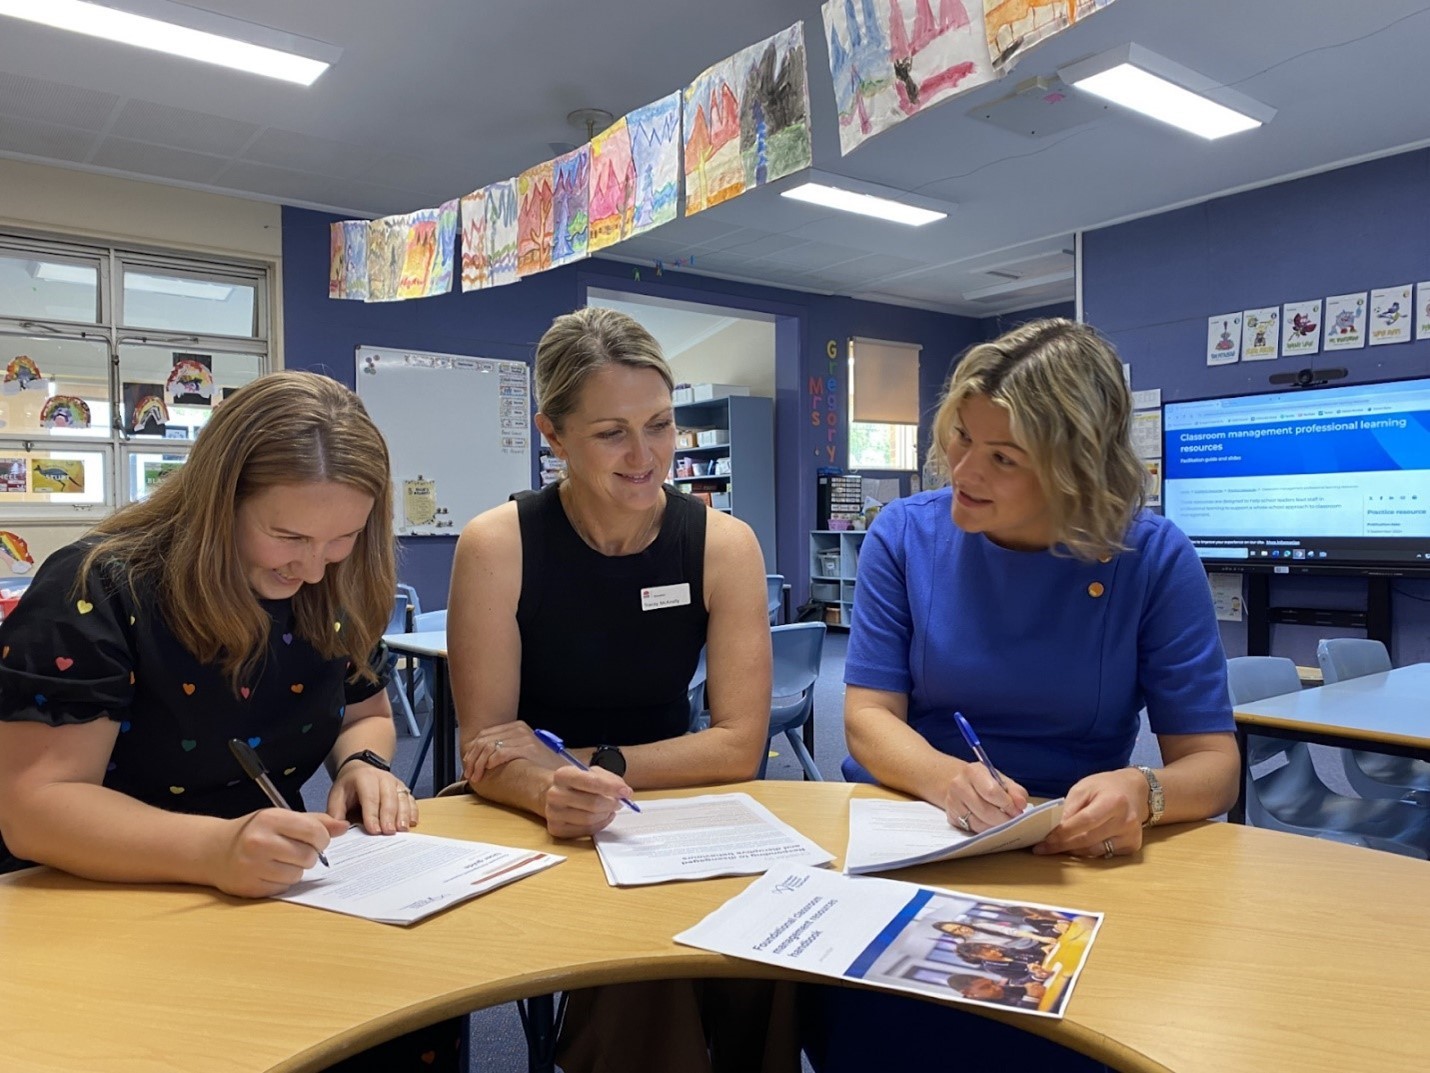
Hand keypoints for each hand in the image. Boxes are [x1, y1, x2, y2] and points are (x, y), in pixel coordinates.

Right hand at [211, 809, 349, 897]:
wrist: (214, 850)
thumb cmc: (254, 831)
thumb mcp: (281, 818)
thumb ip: (314, 822)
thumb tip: (343, 826)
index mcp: (270, 819)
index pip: (315, 832)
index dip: (322, 839)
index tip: (316, 840)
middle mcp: (260, 842)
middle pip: (308, 856)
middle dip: (309, 855)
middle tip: (295, 851)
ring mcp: (253, 866)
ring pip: (297, 875)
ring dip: (295, 869)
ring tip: (280, 860)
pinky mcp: (250, 887)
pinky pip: (283, 888)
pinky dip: (282, 882)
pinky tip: (269, 872)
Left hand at [327, 761, 419, 834]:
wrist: (360, 770)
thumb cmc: (349, 787)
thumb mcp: (336, 796)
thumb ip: (336, 813)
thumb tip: (340, 828)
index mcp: (364, 778)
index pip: (370, 798)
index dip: (372, 815)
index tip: (374, 831)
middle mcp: (382, 778)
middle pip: (389, 798)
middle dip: (389, 816)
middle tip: (389, 832)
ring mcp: (395, 782)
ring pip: (402, 798)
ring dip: (403, 815)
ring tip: (402, 829)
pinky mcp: (403, 788)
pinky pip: (410, 799)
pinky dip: (412, 811)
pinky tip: (411, 823)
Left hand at [462, 720, 559, 783]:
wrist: (561, 773)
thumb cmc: (542, 765)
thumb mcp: (523, 751)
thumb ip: (506, 748)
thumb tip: (481, 756)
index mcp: (517, 727)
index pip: (484, 734)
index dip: (472, 750)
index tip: (468, 764)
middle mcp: (519, 729)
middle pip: (484, 740)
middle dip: (472, 758)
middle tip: (469, 773)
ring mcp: (524, 738)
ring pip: (489, 747)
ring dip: (478, 763)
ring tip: (476, 776)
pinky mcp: (527, 749)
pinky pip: (501, 752)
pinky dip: (491, 761)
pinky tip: (489, 769)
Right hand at [541, 764, 633, 838]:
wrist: (556, 795)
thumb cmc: (578, 783)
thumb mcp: (592, 773)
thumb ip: (610, 780)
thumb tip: (626, 793)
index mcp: (563, 775)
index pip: (590, 782)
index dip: (611, 788)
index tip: (626, 792)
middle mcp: (554, 794)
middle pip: (592, 803)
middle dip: (611, 803)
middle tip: (620, 802)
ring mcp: (553, 813)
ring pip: (589, 819)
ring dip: (606, 814)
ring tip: (610, 808)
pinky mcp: (556, 829)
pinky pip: (585, 830)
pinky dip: (600, 824)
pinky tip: (602, 816)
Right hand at [944, 761, 1027, 832]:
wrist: (959, 782)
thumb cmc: (984, 781)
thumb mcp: (1000, 779)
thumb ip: (1015, 790)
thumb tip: (1021, 804)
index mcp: (972, 772)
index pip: (991, 792)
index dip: (1007, 804)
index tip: (1018, 811)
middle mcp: (958, 786)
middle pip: (985, 810)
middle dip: (1003, 819)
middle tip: (1014, 822)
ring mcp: (952, 802)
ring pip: (978, 823)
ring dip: (995, 827)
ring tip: (1004, 824)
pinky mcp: (951, 816)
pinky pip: (972, 828)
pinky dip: (986, 830)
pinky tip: (992, 825)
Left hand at [1033, 767, 1145, 857]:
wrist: (1134, 790)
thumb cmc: (1105, 787)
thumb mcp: (1083, 788)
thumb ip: (1069, 807)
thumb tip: (1055, 829)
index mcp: (1113, 802)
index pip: (1085, 821)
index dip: (1064, 832)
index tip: (1045, 840)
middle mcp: (1126, 821)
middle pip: (1089, 839)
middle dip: (1063, 845)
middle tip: (1044, 848)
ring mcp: (1131, 836)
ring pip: (1095, 851)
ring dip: (1073, 851)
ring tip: (1057, 847)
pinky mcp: (1132, 845)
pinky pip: (1104, 854)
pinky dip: (1088, 851)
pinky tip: (1077, 846)